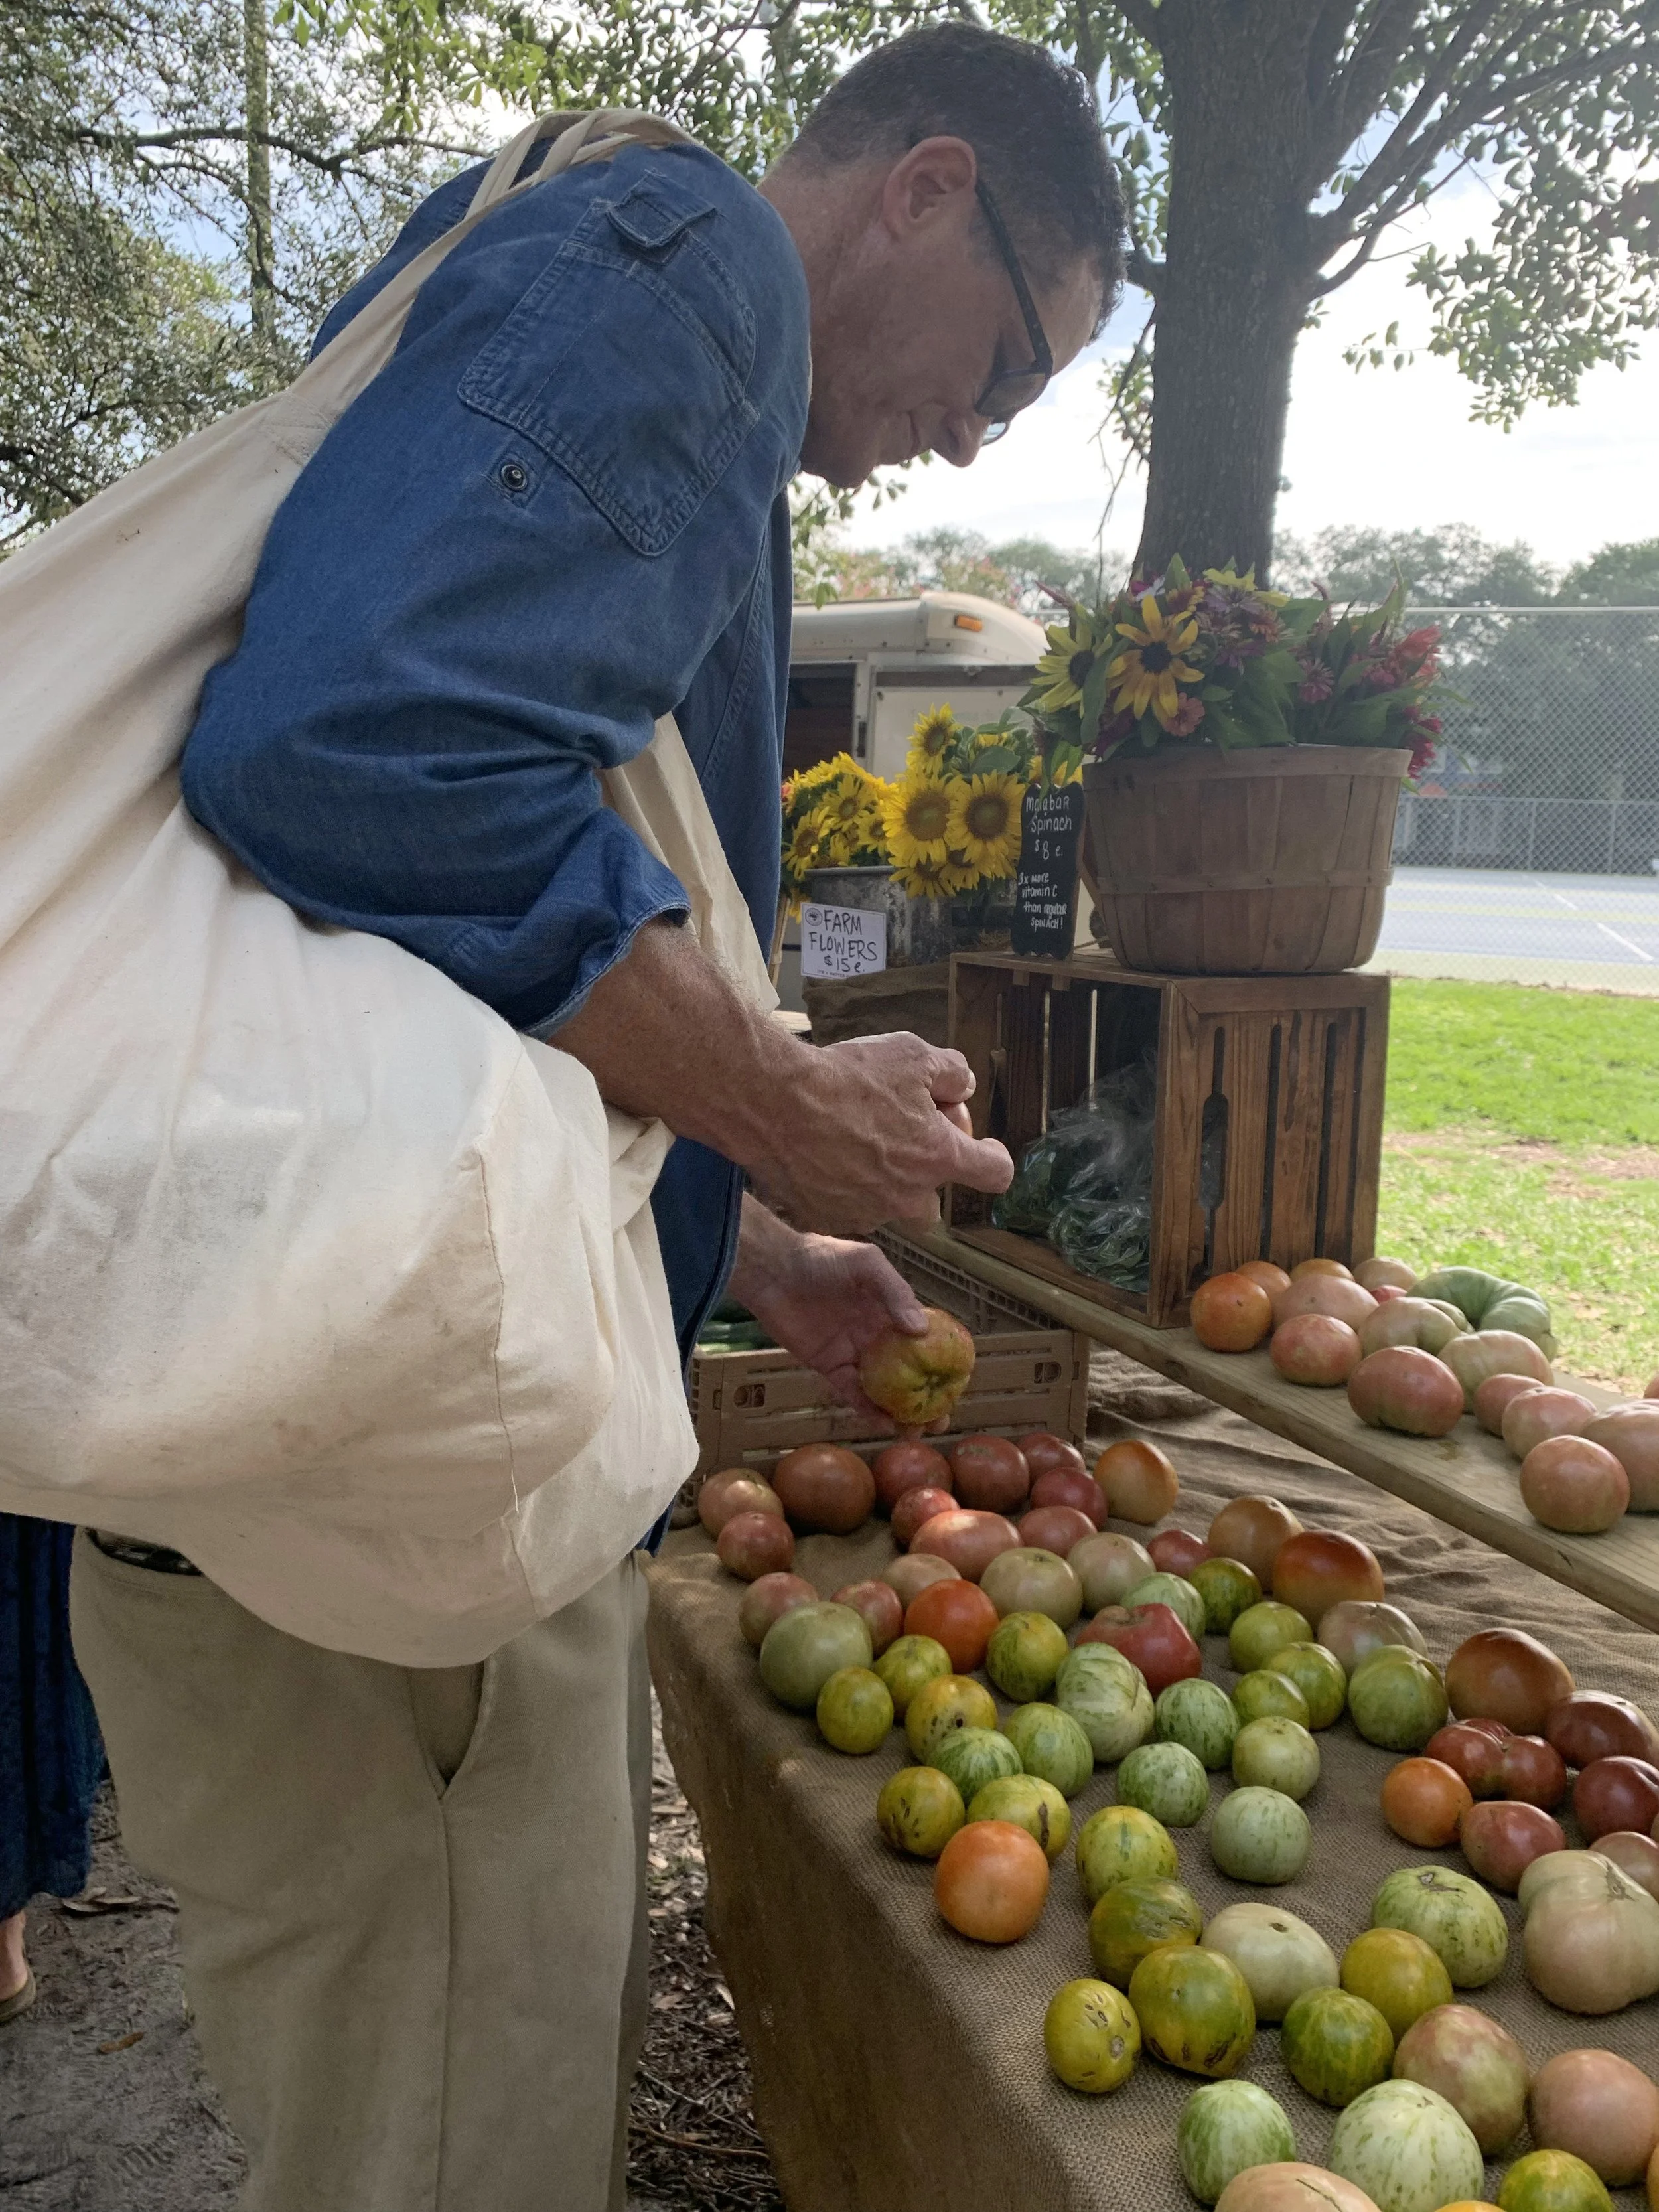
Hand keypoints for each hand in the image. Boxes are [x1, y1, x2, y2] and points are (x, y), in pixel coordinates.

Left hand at [726, 1197, 929, 1427]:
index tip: (956, 1385)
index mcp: (891, 1309)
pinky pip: (852, 1392)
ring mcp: (854, 1353)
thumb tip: (920, 1329)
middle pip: (909, 1372)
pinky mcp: (830, 1366)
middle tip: (940, 1421)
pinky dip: (867, 1409)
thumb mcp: (867, 1263)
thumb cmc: (822, 1257)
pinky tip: (883, 1423)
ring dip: (900, 1411)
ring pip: (883, 1389)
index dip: (942, 1363)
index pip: (925, 1340)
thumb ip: (894, 1292)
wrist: (774, 1270)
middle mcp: (877, 1335)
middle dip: (926, 1398)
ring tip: (916, 1433)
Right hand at [750, 1030, 1012, 1235]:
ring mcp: (864, 1212)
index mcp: (936, 1157)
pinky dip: (840, 1187)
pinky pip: (844, 1208)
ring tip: (855, 1143)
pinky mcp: (825, 1217)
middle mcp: (905, 1196)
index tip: (986, 1148)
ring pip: (885, 1208)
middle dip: (923, 1178)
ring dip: (881, 1184)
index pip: (994, 1174)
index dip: (995, 1159)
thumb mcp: (912, 1054)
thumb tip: (962, 1085)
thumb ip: (951, 1072)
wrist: (773, 1101)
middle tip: (901, 1142)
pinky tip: (822, 1154)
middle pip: (932, 1206)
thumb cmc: (847, 1077)